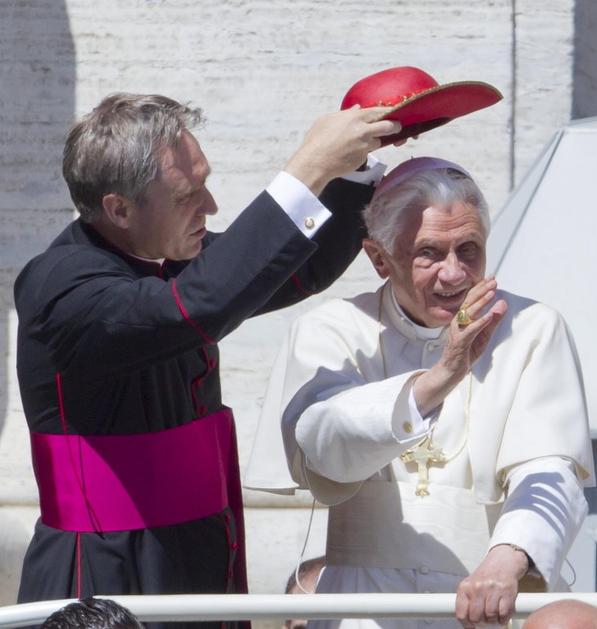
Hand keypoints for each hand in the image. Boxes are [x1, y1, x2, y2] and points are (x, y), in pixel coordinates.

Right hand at [284, 106, 401, 195]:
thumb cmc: (317, 139)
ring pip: (378, 142)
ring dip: (373, 142)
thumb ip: (344, 114)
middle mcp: (363, 131)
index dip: (387, 112)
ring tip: (359, 143)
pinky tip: (349, 154)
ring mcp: (364, 146)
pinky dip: (361, 153)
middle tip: (396, 127)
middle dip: (395, 126)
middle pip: (388, 126)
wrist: (315, 162)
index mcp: (354, 117)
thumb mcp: (327, 120)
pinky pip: (366, 154)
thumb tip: (356, 108)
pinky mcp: (362, 159)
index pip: (378, 111)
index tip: (391, 114)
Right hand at [413, 277, 507, 415]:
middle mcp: (458, 321)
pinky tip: (489, 316)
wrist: (451, 370)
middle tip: (493, 280)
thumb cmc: (466, 352)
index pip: (472, 299)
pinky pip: (470, 330)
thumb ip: (493, 320)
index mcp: (463, 318)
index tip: (492, 277)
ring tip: (492, 293)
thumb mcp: (484, 335)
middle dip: (481, 290)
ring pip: (468, 313)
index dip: (481, 288)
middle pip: (469, 302)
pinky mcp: (459, 342)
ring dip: (481, 302)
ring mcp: (458, 331)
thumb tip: (502, 303)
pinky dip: (480, 322)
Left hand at [455, 544, 528, 627]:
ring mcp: (492, 591)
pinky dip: (503, 618)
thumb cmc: (484, 577)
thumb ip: (467, 602)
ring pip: (490, 617)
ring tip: (493, 614)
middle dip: (481, 622)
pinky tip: (502, 613)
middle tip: (484, 620)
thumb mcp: (470, 585)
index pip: (461, 613)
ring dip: (493, 620)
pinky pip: (504, 615)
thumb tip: (467, 622)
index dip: (466, 624)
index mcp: (465, 587)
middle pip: (476, 618)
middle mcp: (477, 588)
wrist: (502, 563)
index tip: (471, 626)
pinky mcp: (507, 594)